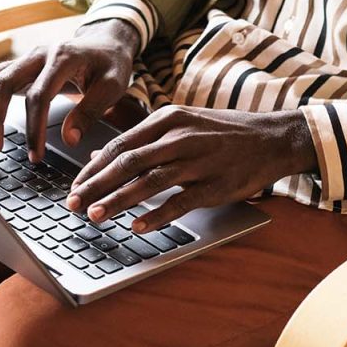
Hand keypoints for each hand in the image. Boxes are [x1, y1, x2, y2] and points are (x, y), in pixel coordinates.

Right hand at [0, 19, 139, 160]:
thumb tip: (69, 139)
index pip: (39, 95)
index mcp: (62, 57)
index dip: (33, 127)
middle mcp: (37, 54)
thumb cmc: (111, 65)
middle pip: (3, 83)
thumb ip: (91, 111)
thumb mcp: (113, 86)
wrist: (106, 42)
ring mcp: (23, 60)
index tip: (35, 155)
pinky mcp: (17, 68)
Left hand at [66, 106, 317, 231]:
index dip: (93, 168)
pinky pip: (180, 202)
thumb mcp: (183, 124)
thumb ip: (144, 140)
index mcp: (168, 119)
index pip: (120, 145)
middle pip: (128, 162)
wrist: (273, 138)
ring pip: (149, 181)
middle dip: (96, 185)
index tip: (75, 186)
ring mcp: (199, 161)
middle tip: (73, 204)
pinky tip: (138, 226)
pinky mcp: (215, 184)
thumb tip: (103, 159)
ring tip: (95, 216)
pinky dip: (157, 214)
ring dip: (118, 200)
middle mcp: (180, 137)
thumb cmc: (224, 133)